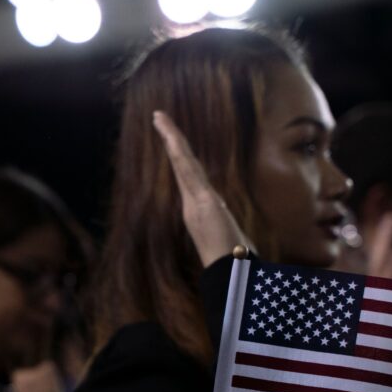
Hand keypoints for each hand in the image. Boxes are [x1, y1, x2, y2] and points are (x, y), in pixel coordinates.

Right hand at [153, 111, 253, 266]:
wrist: (232, 277)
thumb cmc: (232, 263)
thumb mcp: (230, 241)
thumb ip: (225, 231)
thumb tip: (229, 228)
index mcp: (200, 208)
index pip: (188, 173)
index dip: (178, 153)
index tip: (170, 135)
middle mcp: (195, 202)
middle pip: (182, 163)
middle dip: (171, 137)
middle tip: (159, 115)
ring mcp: (197, 202)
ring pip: (183, 163)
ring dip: (172, 138)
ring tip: (161, 118)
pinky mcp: (201, 203)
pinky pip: (188, 173)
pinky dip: (178, 154)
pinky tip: (172, 140)